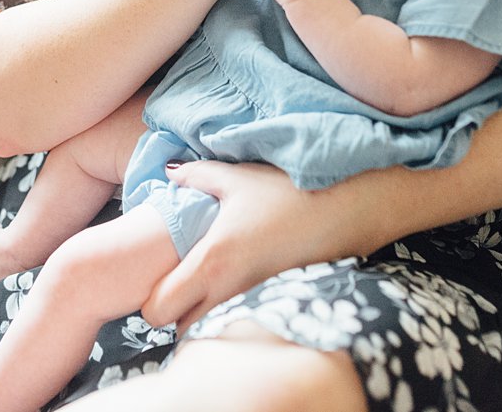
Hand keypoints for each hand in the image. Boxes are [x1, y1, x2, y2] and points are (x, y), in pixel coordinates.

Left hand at [140, 159, 364, 327]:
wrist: (349, 208)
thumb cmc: (289, 190)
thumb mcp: (237, 178)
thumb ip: (196, 176)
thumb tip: (171, 172)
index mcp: (211, 263)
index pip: (158, 311)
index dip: (152, 301)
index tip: (161, 280)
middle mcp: (229, 292)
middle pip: (181, 328)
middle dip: (177, 312)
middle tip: (184, 282)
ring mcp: (254, 305)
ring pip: (212, 328)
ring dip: (205, 314)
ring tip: (213, 282)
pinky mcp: (277, 307)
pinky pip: (240, 320)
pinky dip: (233, 311)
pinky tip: (243, 282)